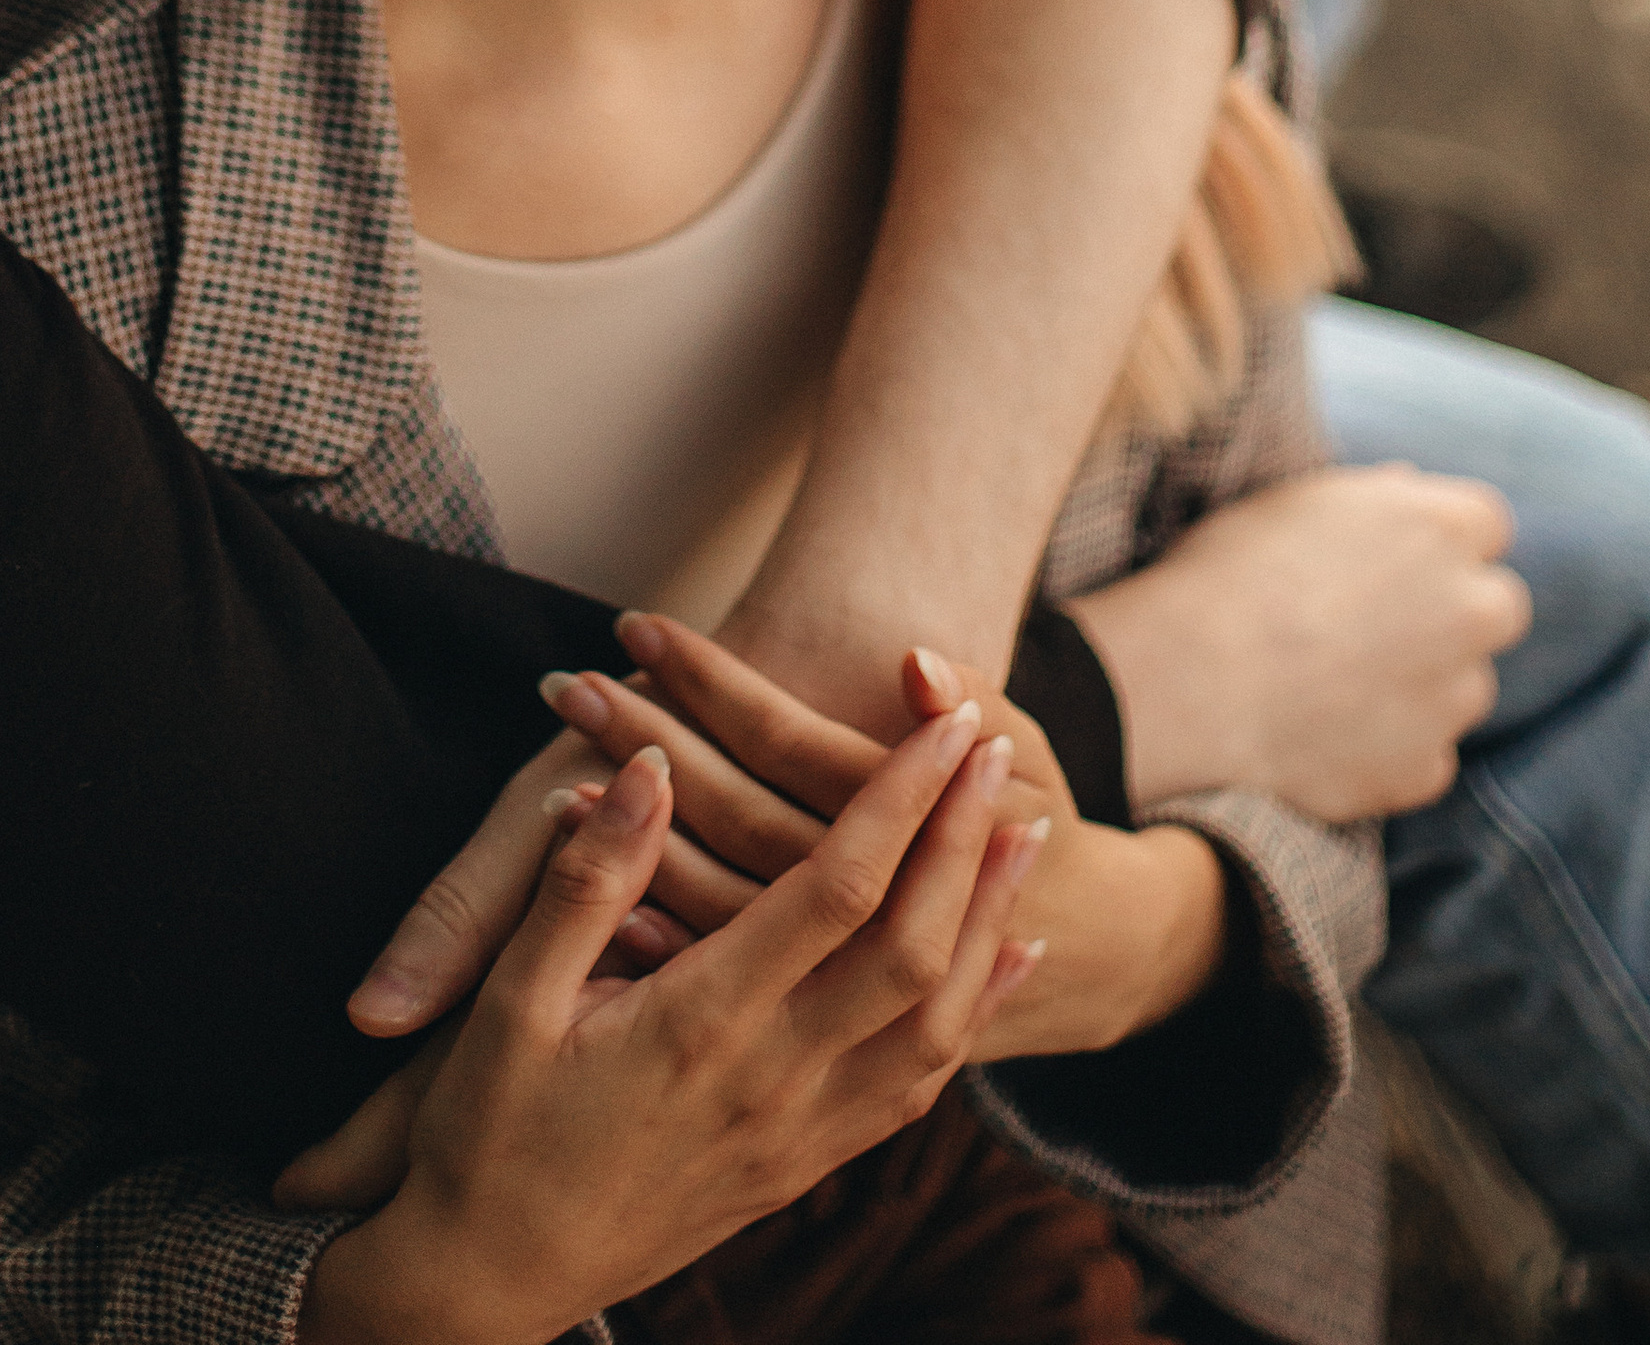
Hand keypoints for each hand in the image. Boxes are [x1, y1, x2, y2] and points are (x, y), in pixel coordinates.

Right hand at [295, 717, 1045, 1344]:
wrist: (491, 1284)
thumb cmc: (485, 1134)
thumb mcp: (508, 1002)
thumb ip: (585, 882)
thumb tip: (647, 767)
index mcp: (701, 1025)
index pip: (837, 893)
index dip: (901, 801)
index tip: (946, 724)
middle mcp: (773, 1083)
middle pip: (913, 950)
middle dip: (965, 841)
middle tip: (994, 746)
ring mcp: (799, 1135)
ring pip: (935, 1024)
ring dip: (987, 920)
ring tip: (1024, 833)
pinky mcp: (803, 1168)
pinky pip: (917, 1088)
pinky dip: (974, 1015)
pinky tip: (1000, 963)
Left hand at [585, 622, 1224, 1060]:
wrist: (1087, 956)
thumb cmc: (1036, 820)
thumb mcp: (1029, 751)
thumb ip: (975, 698)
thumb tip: (913, 660)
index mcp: (909, 832)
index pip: (787, 744)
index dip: (714, 683)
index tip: (641, 626)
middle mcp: (862, 911)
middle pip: (736, 814)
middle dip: (652, 738)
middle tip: (569, 680)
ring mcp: (829, 977)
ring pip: (715, 899)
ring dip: (637, 826)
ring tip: (562, 756)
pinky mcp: (807, 1023)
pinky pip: (721, 976)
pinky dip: (657, 929)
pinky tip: (590, 884)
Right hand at [1064, 465, 1531, 820]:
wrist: (1192, 681)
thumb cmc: (1230, 573)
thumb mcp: (1297, 503)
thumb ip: (1375, 499)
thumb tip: (1411, 487)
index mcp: (1441, 526)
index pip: (1487, 523)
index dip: (1440, 540)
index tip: (1398, 556)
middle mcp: (1471, 609)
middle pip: (1499, 607)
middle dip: (1457, 613)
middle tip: (1383, 622)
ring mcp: (1457, 697)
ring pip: (1466, 686)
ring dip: (1425, 684)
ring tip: (1334, 683)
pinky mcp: (1428, 769)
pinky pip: (1426, 754)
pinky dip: (1392, 747)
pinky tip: (1325, 733)